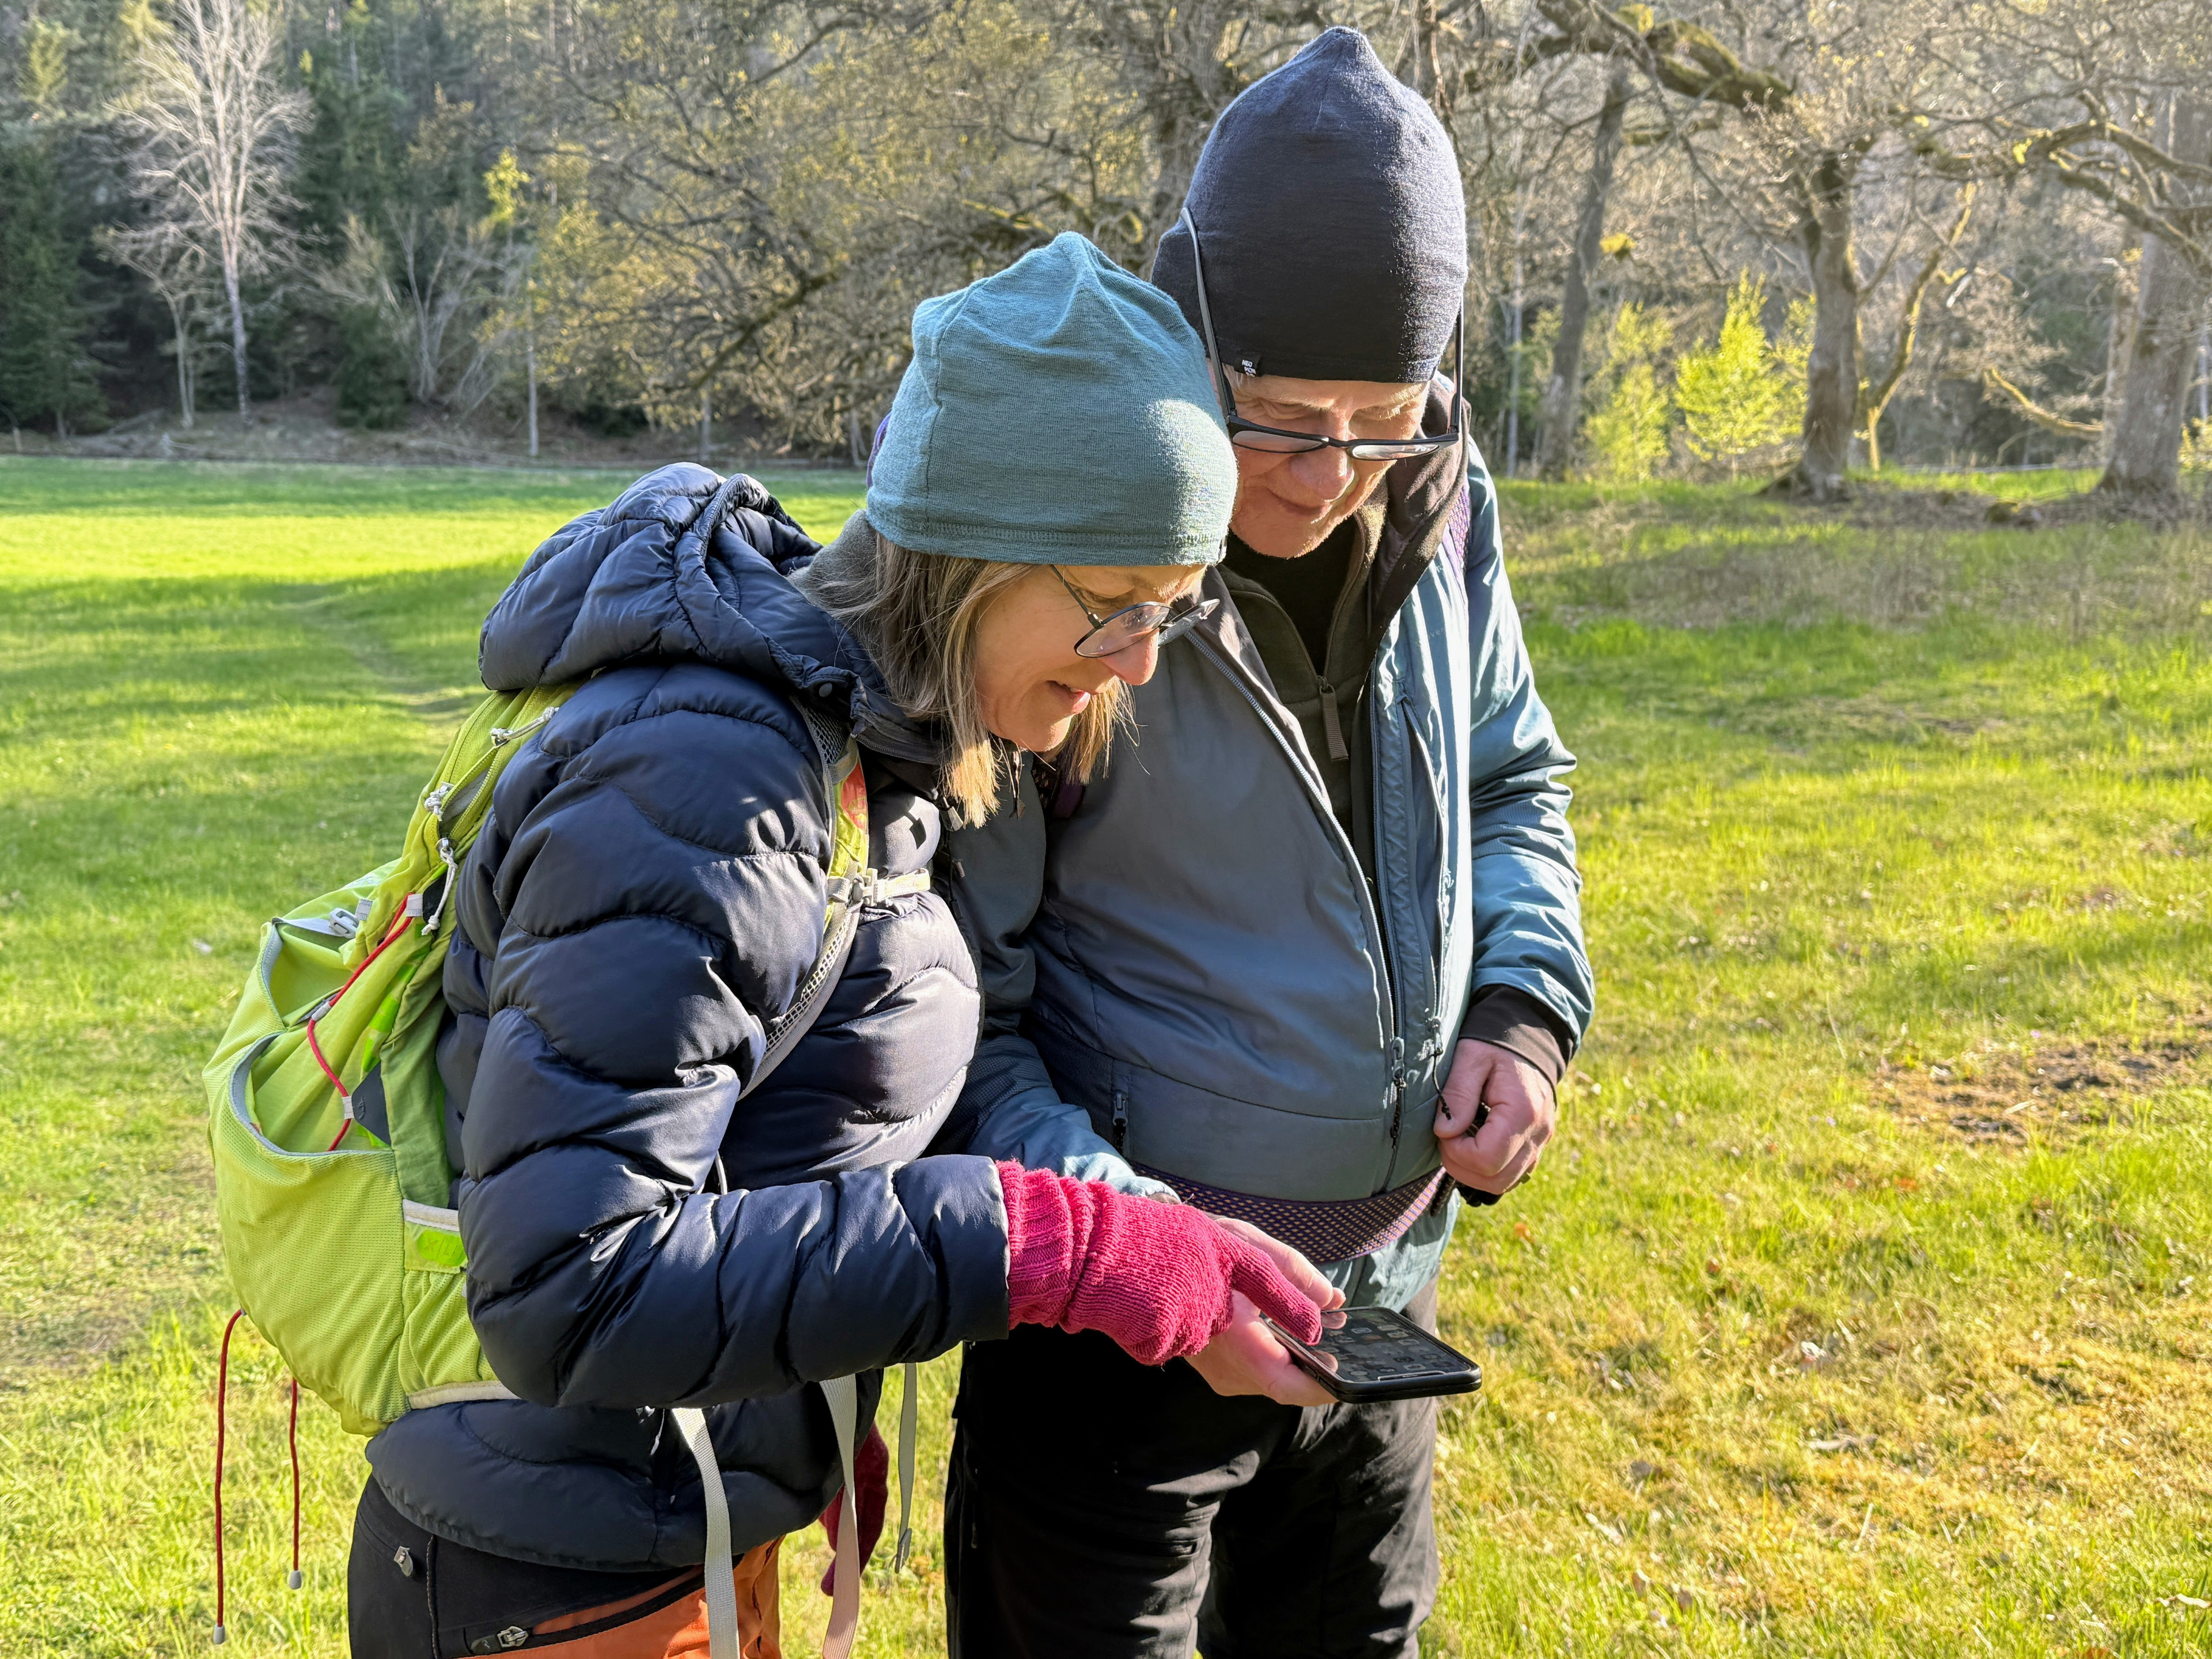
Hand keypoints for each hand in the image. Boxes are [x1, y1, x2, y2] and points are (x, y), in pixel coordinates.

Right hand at [1183, 1218, 1341, 1406]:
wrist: (1143, 1261)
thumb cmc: (1192, 1249)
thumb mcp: (1248, 1247)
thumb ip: (1296, 1277)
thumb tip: (1333, 1302)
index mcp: (1234, 1343)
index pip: (1290, 1386)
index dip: (1325, 1386)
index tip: (1353, 1373)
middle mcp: (1227, 1370)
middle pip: (1287, 1381)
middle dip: (1320, 1361)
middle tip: (1348, 1334)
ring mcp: (1220, 1373)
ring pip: (1274, 1375)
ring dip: (1300, 1352)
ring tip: (1326, 1321)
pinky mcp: (1217, 1367)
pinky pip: (1259, 1367)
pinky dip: (1280, 1349)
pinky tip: (1292, 1322)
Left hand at [1434, 1039, 1554, 1195]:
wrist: (1527, 1037)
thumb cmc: (1495, 1045)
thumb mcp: (1470, 1058)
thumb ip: (1458, 1094)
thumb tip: (1444, 1132)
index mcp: (1523, 1112)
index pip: (1487, 1158)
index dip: (1457, 1153)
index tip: (1443, 1130)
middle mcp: (1538, 1133)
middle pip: (1497, 1179)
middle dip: (1462, 1167)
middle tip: (1446, 1139)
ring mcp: (1541, 1142)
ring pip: (1505, 1182)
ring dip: (1474, 1172)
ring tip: (1458, 1142)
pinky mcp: (1537, 1145)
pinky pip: (1513, 1173)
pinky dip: (1489, 1169)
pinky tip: (1474, 1145)